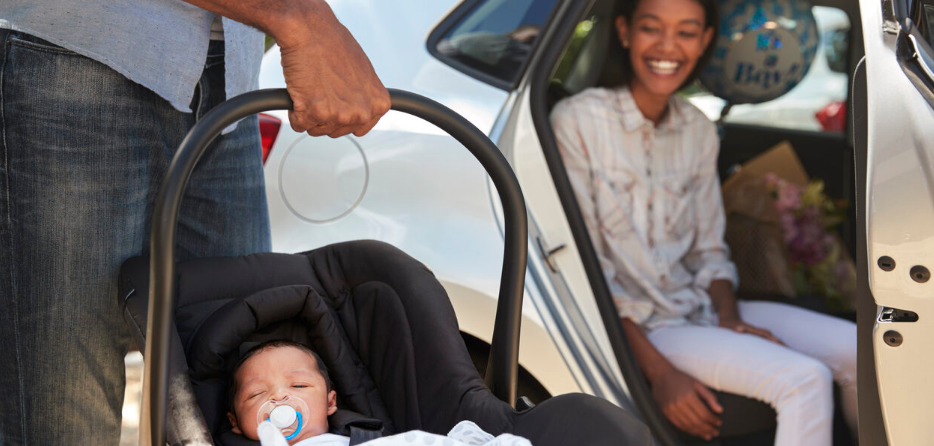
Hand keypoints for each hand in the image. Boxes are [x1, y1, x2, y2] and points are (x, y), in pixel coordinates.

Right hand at [275, 4, 390, 137]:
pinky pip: (298, 125)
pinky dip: (294, 111)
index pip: (361, 127)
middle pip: (337, 130)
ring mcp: (339, 115)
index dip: (344, 114)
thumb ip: (363, 96)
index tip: (337, 102)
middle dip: (325, 113)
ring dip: (309, 111)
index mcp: (378, 103)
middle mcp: (362, 112)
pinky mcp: (314, 114)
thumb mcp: (362, 72)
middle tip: (321, 87)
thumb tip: (356, 107)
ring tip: (312, 85)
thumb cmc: (332, 44)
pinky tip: (300, 90)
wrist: (308, 30)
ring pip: (317, 129)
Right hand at [652, 367, 722, 439]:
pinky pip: (678, 425)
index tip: (718, 422)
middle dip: (708, 429)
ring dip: (699, 432)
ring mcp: (671, 409)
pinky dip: (688, 430)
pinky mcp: (665, 412)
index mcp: (688, 396)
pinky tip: (695, 431)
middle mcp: (679, 404)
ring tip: (707, 434)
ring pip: (688, 426)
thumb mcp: (697, 384)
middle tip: (715, 432)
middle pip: (697, 422)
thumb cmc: (680, 378)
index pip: (704, 413)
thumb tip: (720, 410)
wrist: (661, 375)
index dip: (713, 420)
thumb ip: (709, 397)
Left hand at [718, 317, 783, 344]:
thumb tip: (740, 328)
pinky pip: (766, 340)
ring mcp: (756, 332)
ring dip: (778, 343)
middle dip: (779, 342)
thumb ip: (735, 327)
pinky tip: (777, 350)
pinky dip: (773, 344)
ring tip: (788, 351)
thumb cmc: (727, 325)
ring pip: (770, 338)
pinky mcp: (755, 335)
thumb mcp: (730, 326)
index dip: (771, 338)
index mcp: (751, 329)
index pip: (764, 333)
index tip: (778, 342)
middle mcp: (756, 330)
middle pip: (770, 336)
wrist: (728, 318)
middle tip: (789, 349)